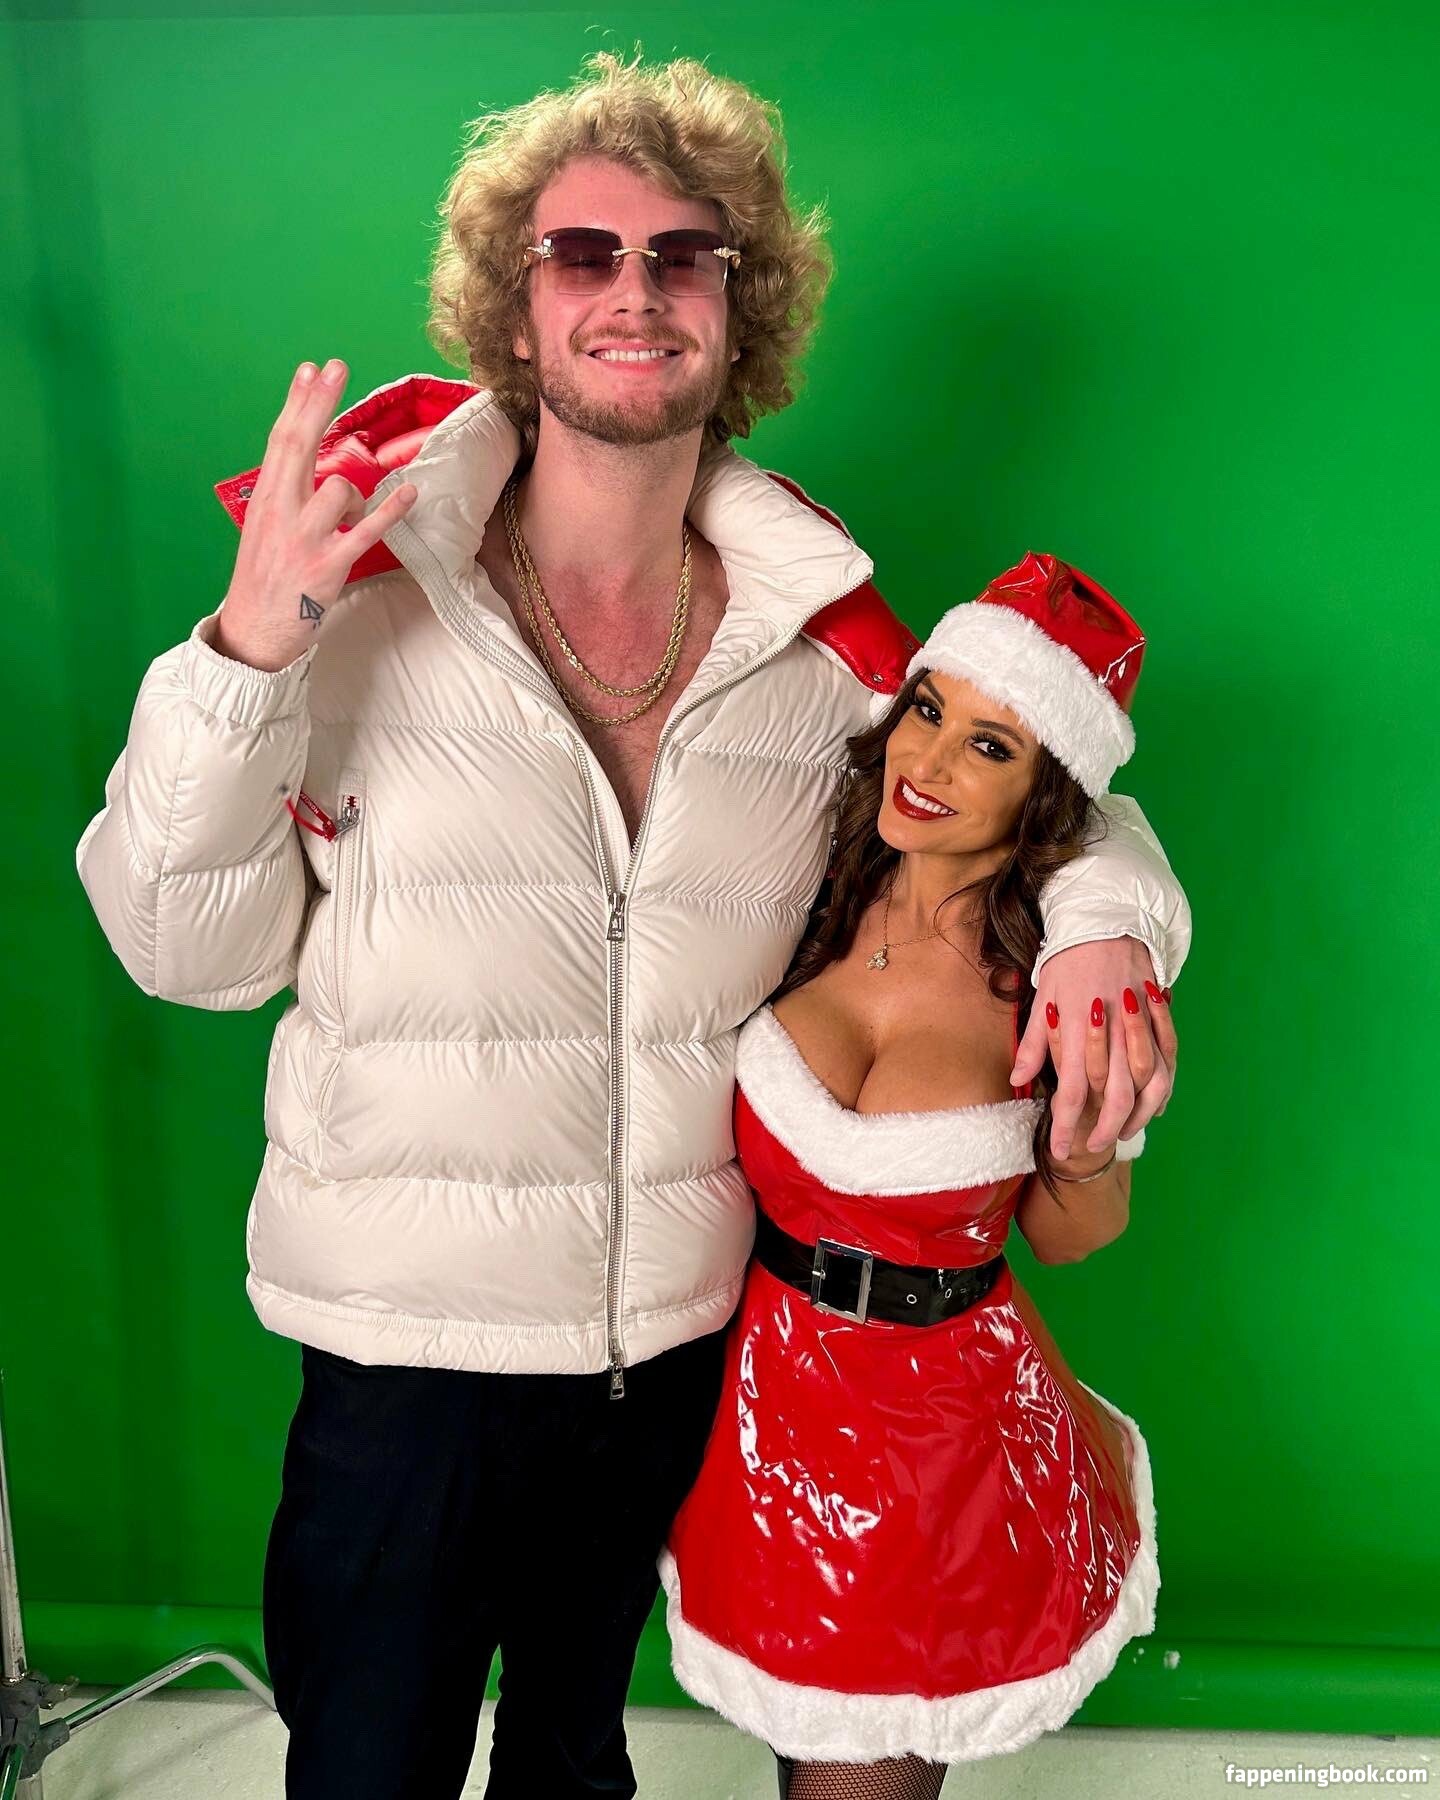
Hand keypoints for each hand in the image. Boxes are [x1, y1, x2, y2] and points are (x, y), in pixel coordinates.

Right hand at [215, 359, 417, 671]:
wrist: (253, 634)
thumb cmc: (266, 579)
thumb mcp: (265, 530)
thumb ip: (286, 495)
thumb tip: (312, 462)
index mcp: (265, 501)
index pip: (280, 441)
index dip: (297, 404)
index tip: (311, 370)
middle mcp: (280, 513)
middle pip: (300, 446)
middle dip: (318, 403)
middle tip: (336, 367)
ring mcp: (304, 539)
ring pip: (339, 488)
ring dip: (354, 493)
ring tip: (347, 518)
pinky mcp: (328, 566)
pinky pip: (366, 530)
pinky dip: (390, 510)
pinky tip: (410, 491)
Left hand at [1010, 937, 1177, 1158]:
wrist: (1105, 921)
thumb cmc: (1067, 960)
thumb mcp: (1042, 999)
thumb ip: (1035, 1045)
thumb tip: (1016, 1079)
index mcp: (1076, 1030)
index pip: (1073, 1092)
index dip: (1067, 1126)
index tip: (1060, 1150)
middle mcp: (1111, 1032)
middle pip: (1115, 1095)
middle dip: (1103, 1128)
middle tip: (1091, 1149)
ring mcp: (1138, 1024)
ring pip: (1148, 1083)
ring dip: (1138, 1115)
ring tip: (1123, 1133)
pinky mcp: (1158, 1016)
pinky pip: (1168, 1060)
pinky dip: (1164, 1087)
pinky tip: (1154, 1106)